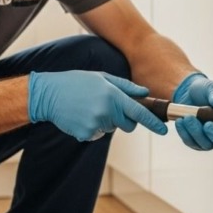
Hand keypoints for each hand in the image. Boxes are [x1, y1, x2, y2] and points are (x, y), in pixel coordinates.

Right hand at [29, 71, 167, 141]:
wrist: (48, 94)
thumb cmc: (77, 82)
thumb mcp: (102, 78)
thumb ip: (125, 87)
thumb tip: (145, 93)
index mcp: (113, 95)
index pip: (138, 112)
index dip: (153, 123)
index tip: (163, 130)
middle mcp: (106, 111)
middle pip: (128, 125)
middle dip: (124, 119)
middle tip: (107, 106)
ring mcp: (96, 124)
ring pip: (111, 129)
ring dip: (105, 121)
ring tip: (89, 107)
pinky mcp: (86, 134)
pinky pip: (97, 134)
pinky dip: (92, 128)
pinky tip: (81, 116)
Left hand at [171, 72, 212, 150]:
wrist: (187, 92)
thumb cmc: (205, 90)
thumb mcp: (212, 88)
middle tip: (207, 124)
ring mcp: (210, 140)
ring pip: (206, 144)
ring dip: (197, 132)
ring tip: (188, 117)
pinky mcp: (195, 141)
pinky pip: (191, 142)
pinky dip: (185, 132)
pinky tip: (181, 121)